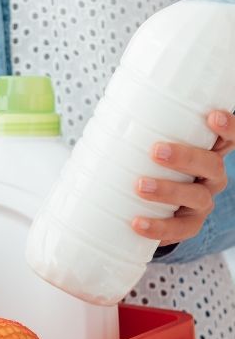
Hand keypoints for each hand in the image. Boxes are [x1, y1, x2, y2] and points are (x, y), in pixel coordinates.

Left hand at [132, 110, 233, 245]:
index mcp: (208, 152)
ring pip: (196, 197)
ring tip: (140, 186)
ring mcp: (202, 202)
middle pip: (212, 165)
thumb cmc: (151, 164)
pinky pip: (179, 229)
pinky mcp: (189, 225)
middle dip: (185, 157)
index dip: (229, 128)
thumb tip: (115, 108)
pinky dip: (158, 227)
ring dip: (168, 191)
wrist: (151, 205)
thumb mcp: (154, 146)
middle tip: (156, 151)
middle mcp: (212, 177)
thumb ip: (146, 130)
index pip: (228, 138)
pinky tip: (137, 223)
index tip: (212, 116)